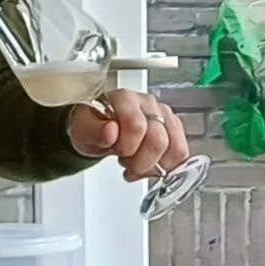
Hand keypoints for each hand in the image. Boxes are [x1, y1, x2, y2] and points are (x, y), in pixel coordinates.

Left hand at [67, 89, 189, 183]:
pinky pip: (181, 152)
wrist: (97, 129)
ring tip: (136, 164)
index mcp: (125, 99)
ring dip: (154, 165)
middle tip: (125, 161)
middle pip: (158, 140)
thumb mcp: (83, 130)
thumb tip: (111, 132)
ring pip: (175, 148)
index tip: (115, 151)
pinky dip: (165, 166)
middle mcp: (148, 104)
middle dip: (140, 161)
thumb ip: (94, 131)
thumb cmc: (92, 127)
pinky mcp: (173, 128)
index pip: (137, 126)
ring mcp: (164, 115)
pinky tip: (149, 166)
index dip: (127, 147)